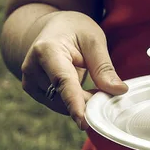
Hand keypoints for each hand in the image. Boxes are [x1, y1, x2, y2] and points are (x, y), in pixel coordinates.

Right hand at [20, 11, 127, 129]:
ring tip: (93, 85)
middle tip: (109, 94)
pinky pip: (58, 104)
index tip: (84, 122)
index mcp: (47, 50)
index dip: (74, 103)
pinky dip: (73, 102)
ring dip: (82, 102)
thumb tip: (119, 91)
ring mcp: (30, 81)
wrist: (52, 27)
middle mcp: (32, 67)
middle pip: (64, 96)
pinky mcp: (33, 90)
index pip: (63, 81)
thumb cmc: (74, 30)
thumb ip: (104, 67)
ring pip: (61, 104)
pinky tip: (82, 89)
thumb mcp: (94, 40)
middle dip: (88, 101)